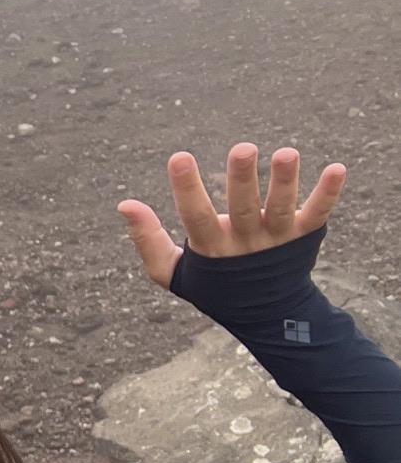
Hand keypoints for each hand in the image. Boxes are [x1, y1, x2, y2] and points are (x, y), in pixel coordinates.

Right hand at [117, 142, 346, 287]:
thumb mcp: (172, 272)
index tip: (179, 157)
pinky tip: (337, 169)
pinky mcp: (305, 237)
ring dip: (285, 181)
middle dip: (242, 179)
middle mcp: (245, 243)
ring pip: (281, 208)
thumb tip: (124, 204)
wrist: (265, 314)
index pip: (195, 217)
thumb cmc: (212, 284)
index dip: (186, 189)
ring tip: (287, 153)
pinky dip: (328, 193)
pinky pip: (318, 213)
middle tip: (243, 148)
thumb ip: (148, 238)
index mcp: (211, 249)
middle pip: (243, 208)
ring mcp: (277, 240)